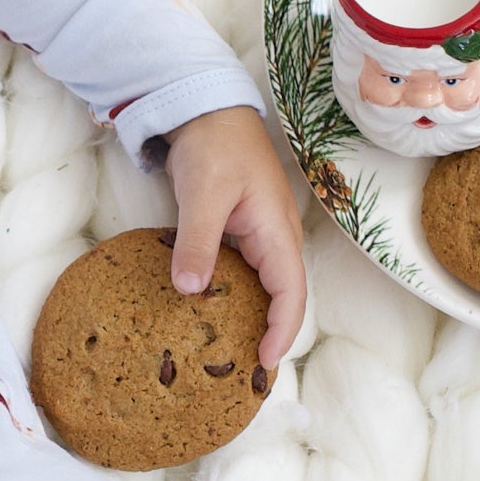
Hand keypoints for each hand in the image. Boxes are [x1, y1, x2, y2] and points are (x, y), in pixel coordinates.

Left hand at [161, 106, 307, 378]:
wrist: (207, 108)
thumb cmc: (213, 145)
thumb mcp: (203, 193)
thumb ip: (197, 242)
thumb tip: (188, 290)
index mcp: (276, 231)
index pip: (291, 293)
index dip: (282, 331)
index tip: (264, 362)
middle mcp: (273, 238)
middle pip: (282, 297)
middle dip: (270, 334)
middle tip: (246, 373)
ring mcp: (257, 234)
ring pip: (262, 286)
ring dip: (252, 318)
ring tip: (229, 352)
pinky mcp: (237, 231)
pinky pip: (242, 273)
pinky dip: (233, 296)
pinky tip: (209, 313)